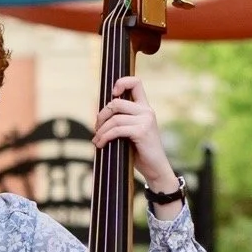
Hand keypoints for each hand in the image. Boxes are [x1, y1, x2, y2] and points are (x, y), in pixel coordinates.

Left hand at [93, 75, 180, 204]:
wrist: (155, 169)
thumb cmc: (141, 152)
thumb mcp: (131, 131)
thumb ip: (122, 120)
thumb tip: (100, 115)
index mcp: (145, 108)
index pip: (136, 82)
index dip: (121, 83)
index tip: (112, 94)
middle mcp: (147, 111)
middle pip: (116, 102)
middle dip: (102, 115)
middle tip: (97, 128)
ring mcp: (145, 120)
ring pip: (114, 119)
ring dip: (101, 130)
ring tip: (97, 140)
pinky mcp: (141, 131)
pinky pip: (116, 130)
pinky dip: (104, 137)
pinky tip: (100, 144)